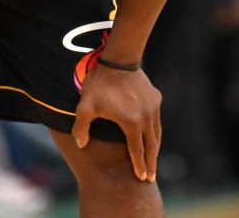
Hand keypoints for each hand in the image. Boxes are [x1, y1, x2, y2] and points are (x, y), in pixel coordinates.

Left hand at [71, 64, 161, 181]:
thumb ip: (81, 127)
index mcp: (131, 123)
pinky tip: (153, 136)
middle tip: (150, 177)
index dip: (139, 166)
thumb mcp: (85, 106)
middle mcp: (147, 118)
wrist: (118, 60)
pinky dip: (155, 132)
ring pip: (157, 134)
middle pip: (152, 146)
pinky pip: (156, 120)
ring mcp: (153, 108)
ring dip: (155, 148)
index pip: (137, 151)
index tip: (142, 178)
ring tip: (152, 160)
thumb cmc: (99, 84)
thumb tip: (80, 144)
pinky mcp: (156, 98)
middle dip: (151, 163)